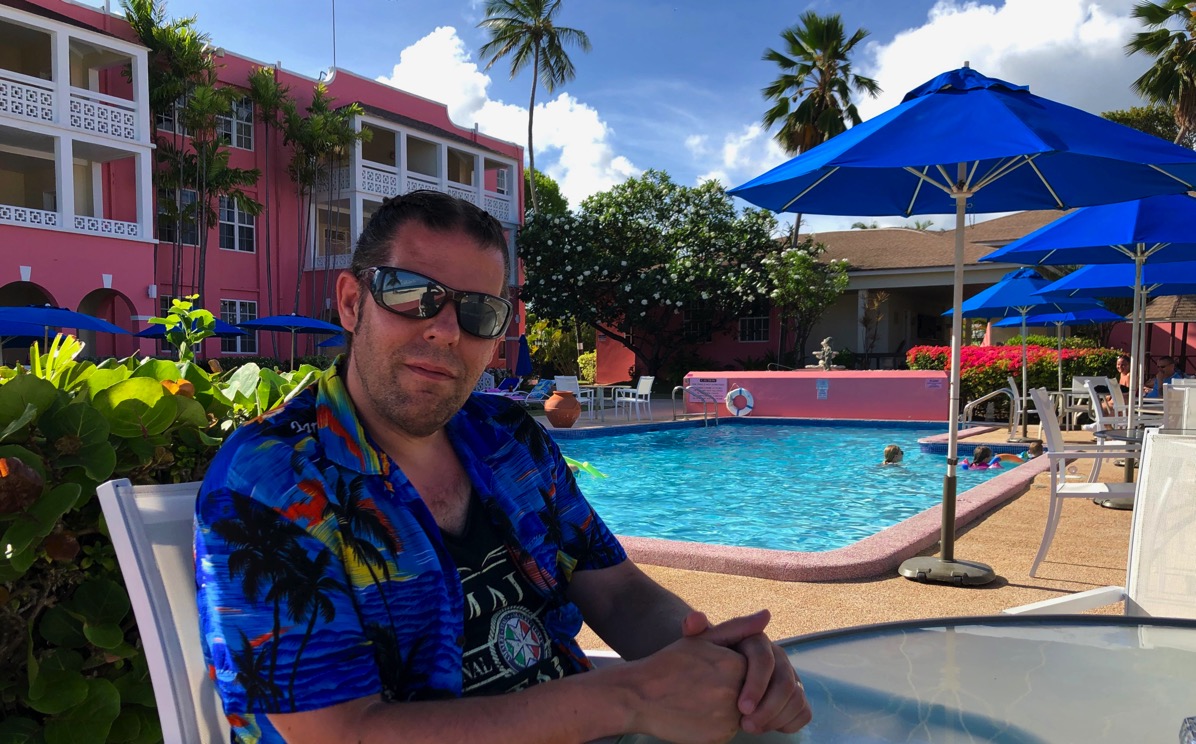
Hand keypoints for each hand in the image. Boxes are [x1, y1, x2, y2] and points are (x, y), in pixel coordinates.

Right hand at [622, 637, 746, 743]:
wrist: (638, 695)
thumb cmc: (670, 663)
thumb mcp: (702, 639)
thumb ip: (738, 627)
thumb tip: (766, 615)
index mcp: (734, 666)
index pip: (751, 671)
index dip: (729, 670)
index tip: (708, 671)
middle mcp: (735, 694)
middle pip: (746, 693)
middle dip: (728, 690)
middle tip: (699, 685)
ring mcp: (727, 719)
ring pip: (739, 714)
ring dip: (723, 708)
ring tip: (695, 698)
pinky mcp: (718, 738)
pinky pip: (726, 731)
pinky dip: (714, 724)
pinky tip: (694, 713)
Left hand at [682, 610, 812, 734]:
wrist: (713, 678)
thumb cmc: (705, 662)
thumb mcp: (699, 645)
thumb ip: (695, 630)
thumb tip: (697, 617)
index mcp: (757, 640)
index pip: (764, 659)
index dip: (756, 684)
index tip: (742, 707)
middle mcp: (777, 656)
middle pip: (785, 682)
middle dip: (768, 708)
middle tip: (746, 725)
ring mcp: (789, 676)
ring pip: (796, 697)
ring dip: (776, 717)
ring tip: (751, 728)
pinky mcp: (794, 695)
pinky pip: (803, 710)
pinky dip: (789, 722)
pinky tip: (767, 727)